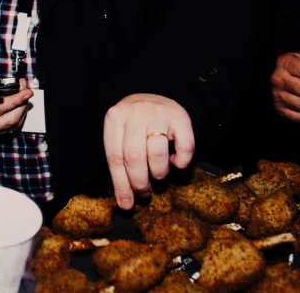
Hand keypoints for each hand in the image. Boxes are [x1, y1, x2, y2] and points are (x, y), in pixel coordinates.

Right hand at [0, 77, 33, 135]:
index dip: (14, 100)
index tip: (26, 91)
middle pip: (10, 119)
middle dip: (22, 103)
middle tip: (26, 89)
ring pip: (12, 125)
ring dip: (22, 110)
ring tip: (24, 95)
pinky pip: (10, 128)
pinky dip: (18, 117)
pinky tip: (19, 105)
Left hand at [103, 94, 193, 209]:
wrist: (156, 96)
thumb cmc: (135, 124)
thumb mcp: (121, 134)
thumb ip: (120, 161)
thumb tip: (125, 202)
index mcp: (114, 117)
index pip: (114, 157)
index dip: (121, 184)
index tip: (126, 203)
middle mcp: (135, 112)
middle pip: (134, 157)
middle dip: (140, 182)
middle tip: (144, 192)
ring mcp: (158, 112)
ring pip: (157, 154)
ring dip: (159, 172)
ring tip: (158, 174)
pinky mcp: (180, 116)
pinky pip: (184, 148)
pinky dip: (180, 161)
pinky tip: (174, 161)